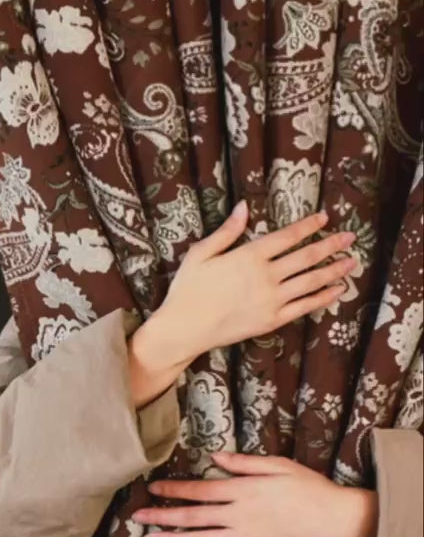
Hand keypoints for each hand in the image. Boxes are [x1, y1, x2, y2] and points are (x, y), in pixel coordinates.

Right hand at [127, 203, 356, 406]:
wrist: (185, 328)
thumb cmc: (188, 289)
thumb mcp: (201, 253)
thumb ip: (227, 231)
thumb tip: (244, 207)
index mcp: (249, 256)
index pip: (288, 237)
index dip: (308, 226)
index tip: (324, 218)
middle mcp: (266, 276)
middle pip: (307, 257)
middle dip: (331, 245)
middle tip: (350, 237)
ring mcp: (272, 300)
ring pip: (311, 281)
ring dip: (334, 270)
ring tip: (351, 261)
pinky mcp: (273, 320)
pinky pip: (305, 306)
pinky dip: (324, 297)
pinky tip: (337, 290)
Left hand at [132, 452, 377, 536]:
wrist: (334, 519)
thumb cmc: (308, 487)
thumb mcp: (277, 465)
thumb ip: (244, 463)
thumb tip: (215, 457)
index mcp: (242, 491)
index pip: (199, 490)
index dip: (173, 490)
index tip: (152, 489)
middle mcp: (238, 516)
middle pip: (192, 517)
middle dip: (162, 517)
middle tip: (137, 517)